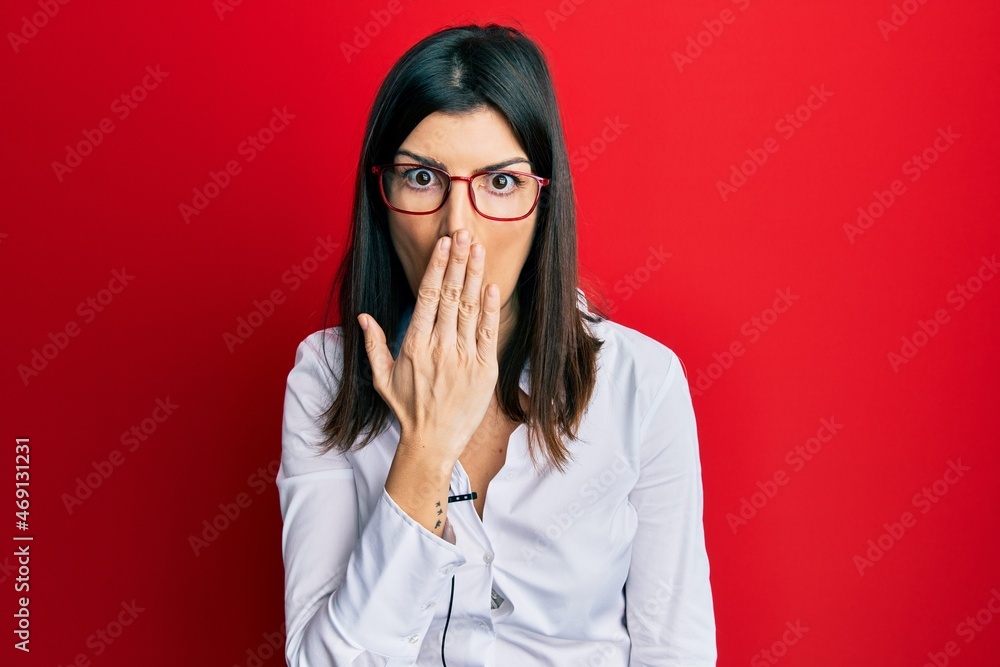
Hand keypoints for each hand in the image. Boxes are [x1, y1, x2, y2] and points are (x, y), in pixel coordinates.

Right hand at [357, 230, 500, 467]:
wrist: (433, 443)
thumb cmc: (407, 409)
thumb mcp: (382, 378)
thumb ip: (375, 345)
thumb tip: (363, 317)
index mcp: (415, 346)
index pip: (427, 297)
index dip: (437, 268)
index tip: (443, 245)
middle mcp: (439, 348)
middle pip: (451, 296)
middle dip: (457, 262)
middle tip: (464, 233)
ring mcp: (463, 358)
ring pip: (469, 309)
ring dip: (474, 277)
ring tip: (478, 249)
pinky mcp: (484, 370)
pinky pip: (486, 333)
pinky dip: (489, 309)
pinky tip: (491, 285)